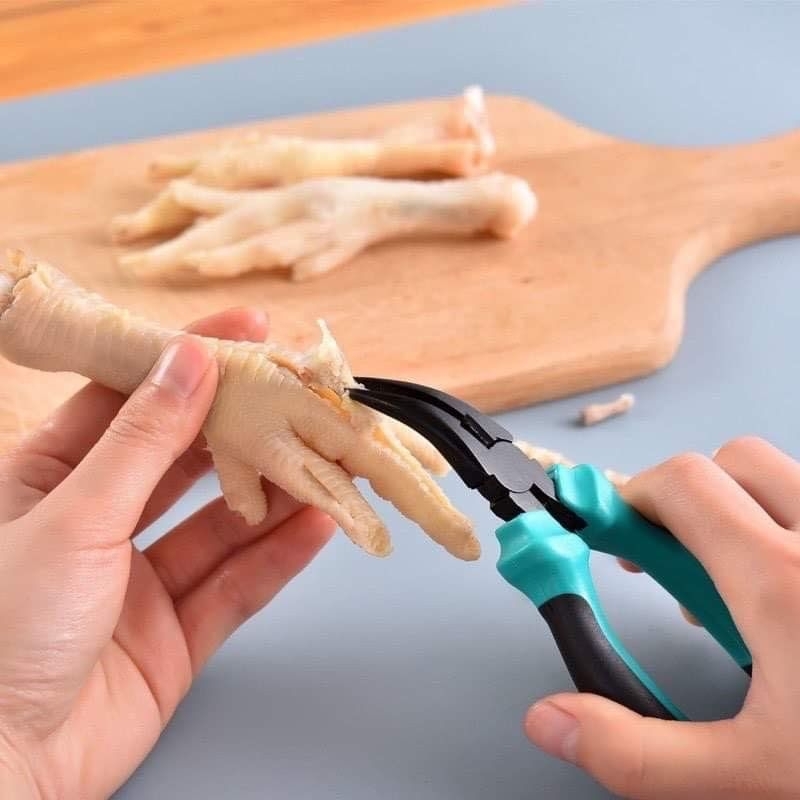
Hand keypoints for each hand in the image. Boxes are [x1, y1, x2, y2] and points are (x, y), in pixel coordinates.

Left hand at [0, 309, 335, 798]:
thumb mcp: (73, 517)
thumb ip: (142, 442)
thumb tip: (187, 363)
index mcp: (51, 481)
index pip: (131, 401)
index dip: (187, 363)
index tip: (244, 333)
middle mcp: (99, 526)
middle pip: (188, 463)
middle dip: (246, 432)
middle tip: (303, 401)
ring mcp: (140, 584)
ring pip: (222, 526)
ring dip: (275, 497)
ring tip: (329, 464)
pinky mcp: (175, 637)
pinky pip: (235, 587)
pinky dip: (278, 558)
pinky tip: (317, 528)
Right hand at [525, 437, 799, 798]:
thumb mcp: (749, 778)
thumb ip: (636, 751)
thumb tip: (550, 719)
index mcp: (782, 583)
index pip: (682, 485)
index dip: (628, 499)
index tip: (606, 536)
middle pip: (731, 462)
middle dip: (683, 499)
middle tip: (668, 565)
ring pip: (786, 479)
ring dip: (740, 511)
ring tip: (734, 585)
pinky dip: (788, 527)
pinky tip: (790, 597)